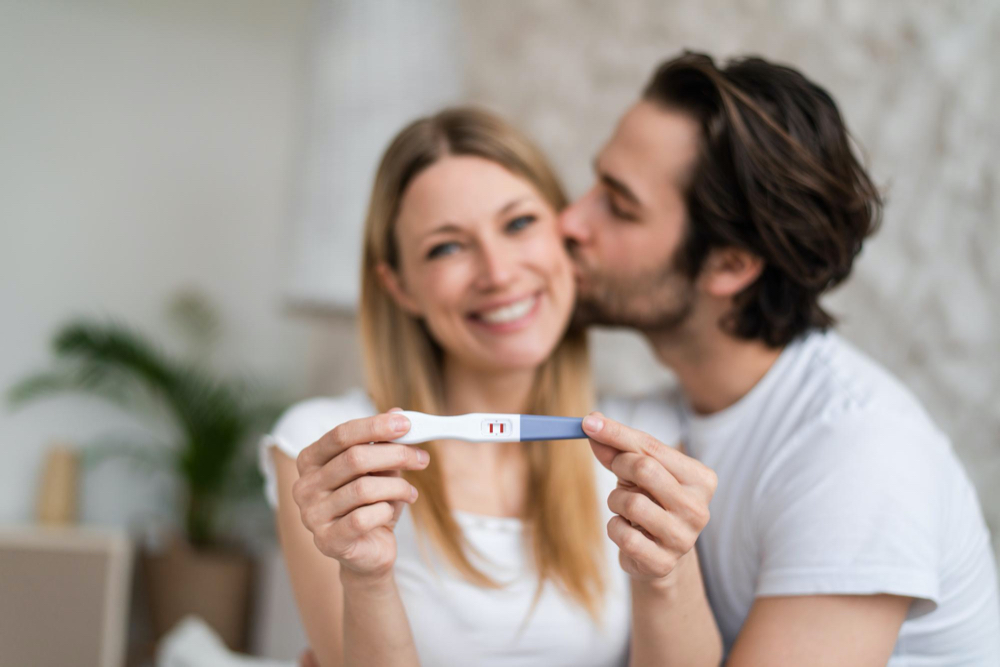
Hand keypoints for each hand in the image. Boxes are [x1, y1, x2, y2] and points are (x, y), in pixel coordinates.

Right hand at [292, 410, 429, 578]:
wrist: (368, 551)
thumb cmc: (371, 505)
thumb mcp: (379, 470)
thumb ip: (384, 442)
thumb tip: (398, 412)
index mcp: (310, 460)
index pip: (341, 434)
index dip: (375, 426)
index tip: (406, 424)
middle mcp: (304, 486)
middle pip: (354, 459)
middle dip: (395, 455)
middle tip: (421, 458)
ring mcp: (312, 515)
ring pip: (363, 488)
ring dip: (396, 487)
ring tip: (410, 492)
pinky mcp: (327, 540)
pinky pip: (364, 518)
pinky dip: (386, 511)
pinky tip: (392, 512)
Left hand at [582, 412, 716, 582]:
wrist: (658, 555)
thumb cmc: (650, 503)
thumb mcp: (637, 472)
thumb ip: (617, 448)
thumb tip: (592, 423)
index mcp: (701, 479)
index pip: (652, 447)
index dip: (616, 433)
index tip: (589, 422)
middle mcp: (699, 508)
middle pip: (645, 469)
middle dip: (620, 466)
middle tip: (618, 474)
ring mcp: (683, 538)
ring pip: (633, 503)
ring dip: (615, 501)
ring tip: (624, 508)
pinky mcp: (663, 563)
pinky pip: (624, 535)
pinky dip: (614, 528)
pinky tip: (626, 529)